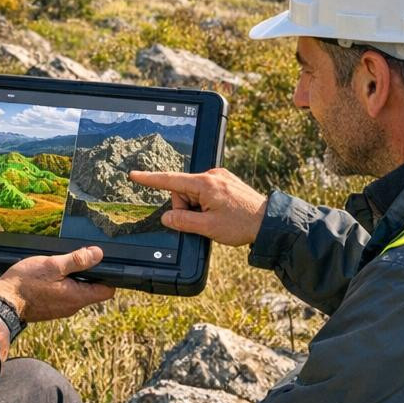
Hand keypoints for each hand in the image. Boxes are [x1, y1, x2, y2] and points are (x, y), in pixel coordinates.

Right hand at [0, 246, 115, 322]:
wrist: (2, 302)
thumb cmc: (26, 283)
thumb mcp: (53, 265)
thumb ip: (77, 260)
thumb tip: (98, 254)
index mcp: (77, 297)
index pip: (107, 291)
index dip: (109, 276)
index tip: (102, 263)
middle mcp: (72, 306)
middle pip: (92, 290)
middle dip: (89, 274)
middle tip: (76, 259)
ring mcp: (61, 309)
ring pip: (77, 292)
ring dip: (73, 279)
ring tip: (60, 265)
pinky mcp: (51, 308)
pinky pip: (64, 295)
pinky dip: (62, 285)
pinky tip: (49, 276)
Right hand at [130, 167, 266, 246]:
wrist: (269, 222)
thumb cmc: (241, 224)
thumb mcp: (208, 228)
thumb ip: (183, 221)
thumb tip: (166, 218)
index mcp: (205, 184)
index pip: (171, 180)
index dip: (150, 179)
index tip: (134, 175)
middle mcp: (212, 175)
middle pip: (183, 191)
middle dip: (186, 208)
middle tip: (202, 222)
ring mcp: (220, 178)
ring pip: (194, 193)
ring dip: (197, 208)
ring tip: (216, 219)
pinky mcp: (226, 182)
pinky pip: (205, 192)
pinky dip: (206, 204)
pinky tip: (220, 214)